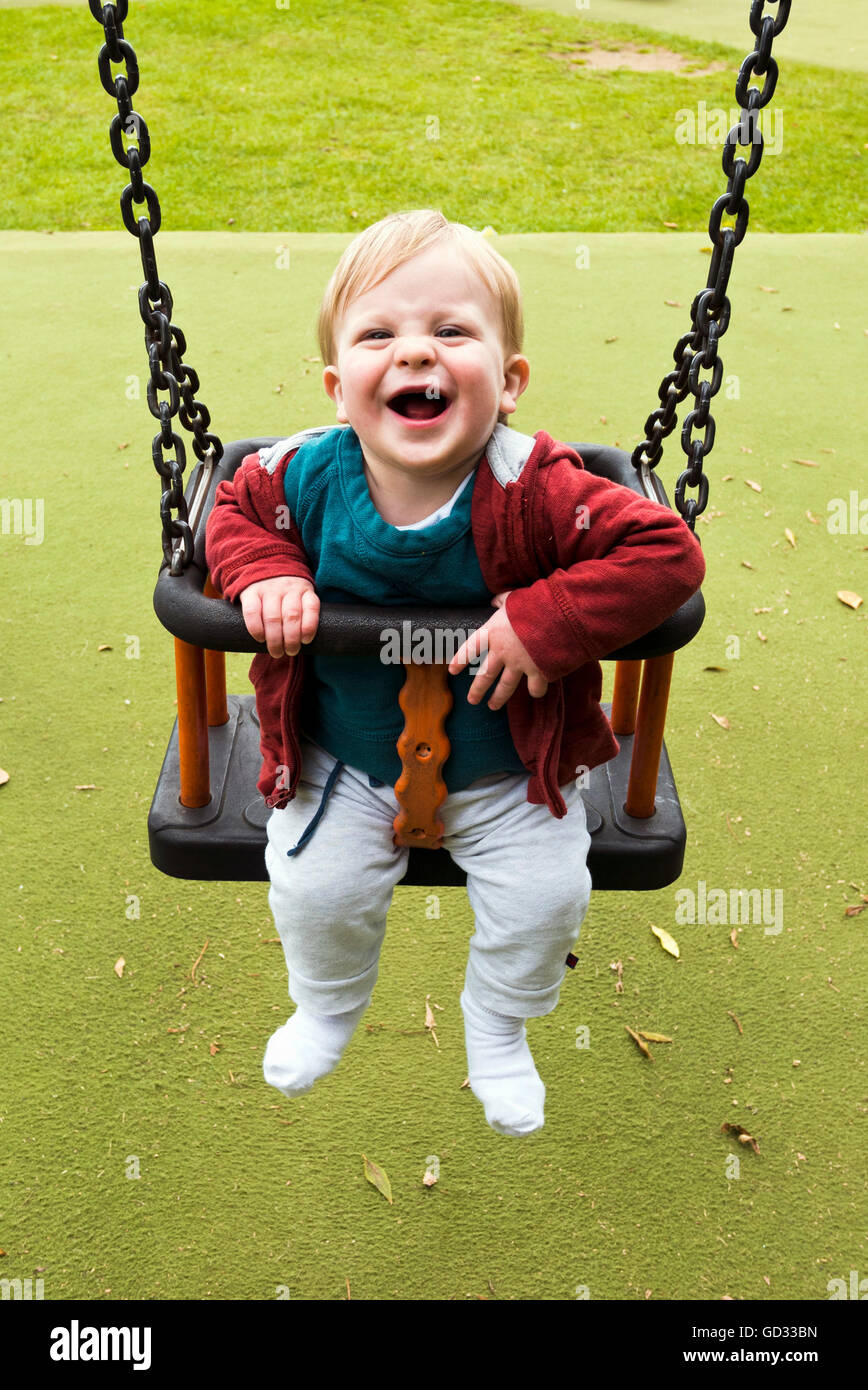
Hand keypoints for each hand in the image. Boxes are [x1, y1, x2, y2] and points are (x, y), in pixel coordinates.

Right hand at [239, 576, 319, 657]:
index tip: (305, 641)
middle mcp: (288, 587)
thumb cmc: (286, 593)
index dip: (309, 626)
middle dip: (291, 640)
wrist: (263, 564)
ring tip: (276, 652)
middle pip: (292, 616)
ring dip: (275, 639)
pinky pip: (252, 612)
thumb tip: (304, 643)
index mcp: (304, 589)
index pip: (311, 607)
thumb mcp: (301, 595)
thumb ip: (304, 613)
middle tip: (290, 652)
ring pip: (273, 617)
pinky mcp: (251, 592)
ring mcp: (269, 589)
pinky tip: (260, 638)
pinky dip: (256, 628)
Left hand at [447, 591, 548, 708]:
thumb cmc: (533, 603)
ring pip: (505, 687)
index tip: (452, 670)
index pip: (471, 648)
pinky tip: (535, 692)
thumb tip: (495, 600)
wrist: (557, 615)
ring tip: (492, 706)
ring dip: (498, 698)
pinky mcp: (537, 671)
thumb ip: (502, 601)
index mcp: (493, 632)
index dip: (461, 659)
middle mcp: (502, 652)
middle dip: (477, 690)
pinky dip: (536, 690)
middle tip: (472, 700)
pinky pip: (534, 687)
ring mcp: (519, 664)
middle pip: (485, 675)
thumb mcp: (513, 598)